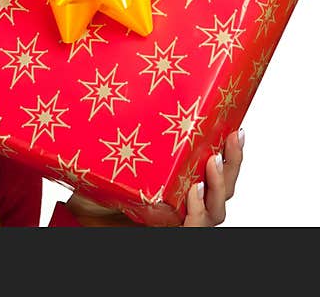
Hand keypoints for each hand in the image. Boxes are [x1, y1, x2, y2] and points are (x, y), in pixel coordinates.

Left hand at [64, 128, 245, 226]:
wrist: (82, 219)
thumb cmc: (98, 189)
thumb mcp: (117, 156)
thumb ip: (127, 134)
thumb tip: (126, 88)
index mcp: (182, 182)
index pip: (217, 170)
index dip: (232, 152)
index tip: (237, 127)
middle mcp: (186, 202)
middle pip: (224, 187)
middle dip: (233, 162)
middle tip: (233, 137)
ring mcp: (180, 221)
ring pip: (216, 210)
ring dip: (219, 186)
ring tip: (212, 162)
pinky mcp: (168, 232)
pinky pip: (193, 227)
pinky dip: (198, 212)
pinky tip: (194, 192)